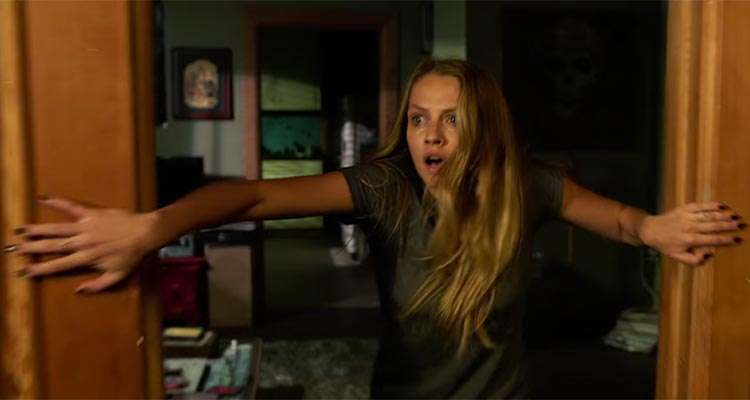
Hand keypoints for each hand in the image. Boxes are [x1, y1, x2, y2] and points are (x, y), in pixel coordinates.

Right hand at [6, 196, 158, 292]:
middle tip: (12, 249)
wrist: (144, 233)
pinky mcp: (91, 214)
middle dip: (30, 249)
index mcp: (86, 259)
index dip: (39, 269)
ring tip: (20, 231)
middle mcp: (82, 243)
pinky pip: (71, 207)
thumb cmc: (131, 255)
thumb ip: (97, 285)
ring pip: (56, 229)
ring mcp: (85, 227)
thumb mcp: (117, 276)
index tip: (23, 271)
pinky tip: (43, 198)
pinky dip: (57, 201)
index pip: (57, 265)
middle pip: (51, 246)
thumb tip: (77, 290)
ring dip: (37, 230)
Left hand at [639, 201, 744, 264]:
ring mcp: (686, 216)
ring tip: (736, 216)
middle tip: (743, 225)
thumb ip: (694, 260)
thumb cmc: (666, 245)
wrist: (650, 230)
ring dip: (724, 215)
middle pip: (713, 226)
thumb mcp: (677, 257)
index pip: (712, 240)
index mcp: (689, 240)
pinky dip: (711, 205)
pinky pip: (700, 206)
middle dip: (729, 226)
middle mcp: (689, 227)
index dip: (726, 240)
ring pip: (709, 215)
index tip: (739, 239)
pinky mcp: (684, 208)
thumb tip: (710, 255)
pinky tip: (723, 205)